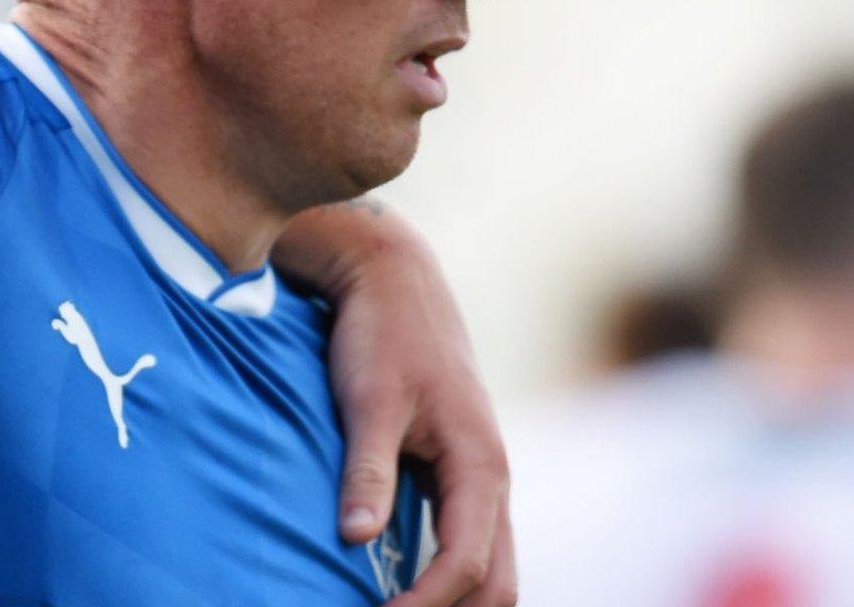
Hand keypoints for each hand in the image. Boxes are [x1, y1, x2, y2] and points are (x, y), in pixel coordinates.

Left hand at [277, 201, 516, 606]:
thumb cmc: (380, 335)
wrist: (392, 279)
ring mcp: (480, 474)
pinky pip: (469, 539)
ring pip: (490, 564)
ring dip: (456, 601)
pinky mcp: (458, 468)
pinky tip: (405, 587)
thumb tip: (355, 539)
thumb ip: (366, 470)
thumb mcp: (368, 401)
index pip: (467, 565)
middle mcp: (492, 477)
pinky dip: (448, 574)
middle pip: (498, 582)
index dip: (424, 605)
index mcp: (480, 465)